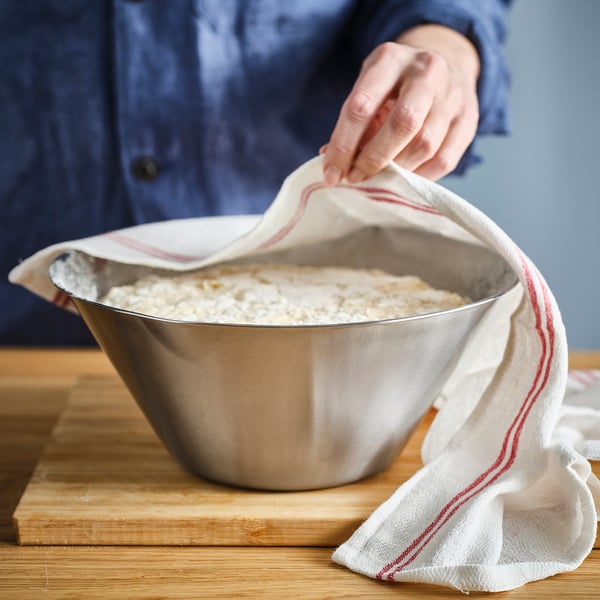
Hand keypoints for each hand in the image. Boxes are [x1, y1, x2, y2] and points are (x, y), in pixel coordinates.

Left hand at [322, 24, 479, 183]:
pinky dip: (419, 177)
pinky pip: (444, 160)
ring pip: (424, 145)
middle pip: (402, 123)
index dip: (343, 145)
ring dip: (396, 171)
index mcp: (391, 59)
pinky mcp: (469, 119)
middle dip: (373, 159)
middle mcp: (427, 71)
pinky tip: (403, 180)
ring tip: (378, 179)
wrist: (445, 63)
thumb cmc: (395, 84)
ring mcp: (453, 95)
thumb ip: (354, 122)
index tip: (331, 172)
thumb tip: (333, 164)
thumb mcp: (370, 88)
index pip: (361, 105)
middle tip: (355, 178)